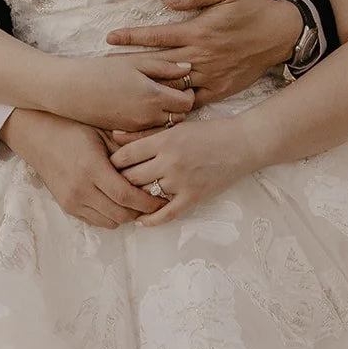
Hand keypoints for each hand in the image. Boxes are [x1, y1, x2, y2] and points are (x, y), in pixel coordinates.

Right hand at [0, 109, 159, 228]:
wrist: (38, 135)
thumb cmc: (73, 127)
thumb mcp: (102, 132)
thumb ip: (127, 149)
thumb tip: (156, 160)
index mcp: (91, 168)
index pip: (126, 196)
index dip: (148, 202)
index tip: (163, 198)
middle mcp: (80, 189)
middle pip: (120, 214)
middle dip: (141, 211)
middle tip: (154, 200)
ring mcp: (72, 200)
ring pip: (109, 222)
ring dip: (126, 214)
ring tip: (137, 200)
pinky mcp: (67, 206)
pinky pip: (96, 221)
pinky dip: (110, 215)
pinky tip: (117, 200)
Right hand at [55, 52, 195, 132]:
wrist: (71, 91)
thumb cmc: (102, 71)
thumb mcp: (134, 62)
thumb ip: (164, 67)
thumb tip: (188, 67)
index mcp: (153, 96)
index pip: (187, 103)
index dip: (188, 94)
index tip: (183, 87)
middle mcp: (148, 117)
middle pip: (179, 119)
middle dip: (180, 109)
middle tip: (173, 96)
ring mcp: (136, 129)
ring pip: (164, 130)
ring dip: (167, 120)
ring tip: (159, 104)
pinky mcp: (125, 136)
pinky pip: (147, 137)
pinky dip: (151, 129)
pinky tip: (143, 115)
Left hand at [106, 0, 301, 104]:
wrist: (280, 34)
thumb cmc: (252, 6)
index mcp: (199, 31)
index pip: (157, 36)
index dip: (132, 37)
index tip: (110, 38)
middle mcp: (201, 57)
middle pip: (157, 64)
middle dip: (129, 66)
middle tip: (105, 71)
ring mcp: (210, 76)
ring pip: (172, 86)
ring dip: (147, 89)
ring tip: (123, 94)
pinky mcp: (219, 90)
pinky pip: (192, 102)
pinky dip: (174, 107)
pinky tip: (156, 112)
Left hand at [109, 117, 255, 225]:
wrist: (241, 144)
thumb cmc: (208, 132)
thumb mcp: (176, 127)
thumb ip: (146, 134)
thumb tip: (113, 135)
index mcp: (164, 140)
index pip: (126, 155)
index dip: (112, 162)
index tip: (106, 165)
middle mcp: (170, 161)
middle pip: (131, 177)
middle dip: (118, 181)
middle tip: (109, 185)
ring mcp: (181, 181)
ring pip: (145, 195)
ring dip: (133, 200)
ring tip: (121, 202)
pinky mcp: (193, 197)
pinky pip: (166, 214)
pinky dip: (150, 220)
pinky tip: (141, 221)